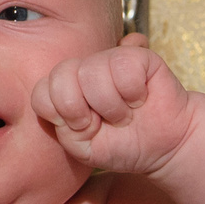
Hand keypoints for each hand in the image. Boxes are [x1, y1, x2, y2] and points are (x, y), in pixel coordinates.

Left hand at [30, 41, 196, 175]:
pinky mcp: (137, 54)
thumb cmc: (122, 146)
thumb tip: (66, 92)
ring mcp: (109, 59)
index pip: (40, 93)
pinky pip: (122, 68)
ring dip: (112, 107)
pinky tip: (140, 99)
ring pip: (91, 73)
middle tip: (102, 121)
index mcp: (65, 90)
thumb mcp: (81, 147)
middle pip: (60, 77)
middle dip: (81, 110)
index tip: (84, 129)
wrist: (164, 148)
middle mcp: (83, 69)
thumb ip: (62, 126)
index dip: (62, 117)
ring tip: (125, 114)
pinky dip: (133, 94)